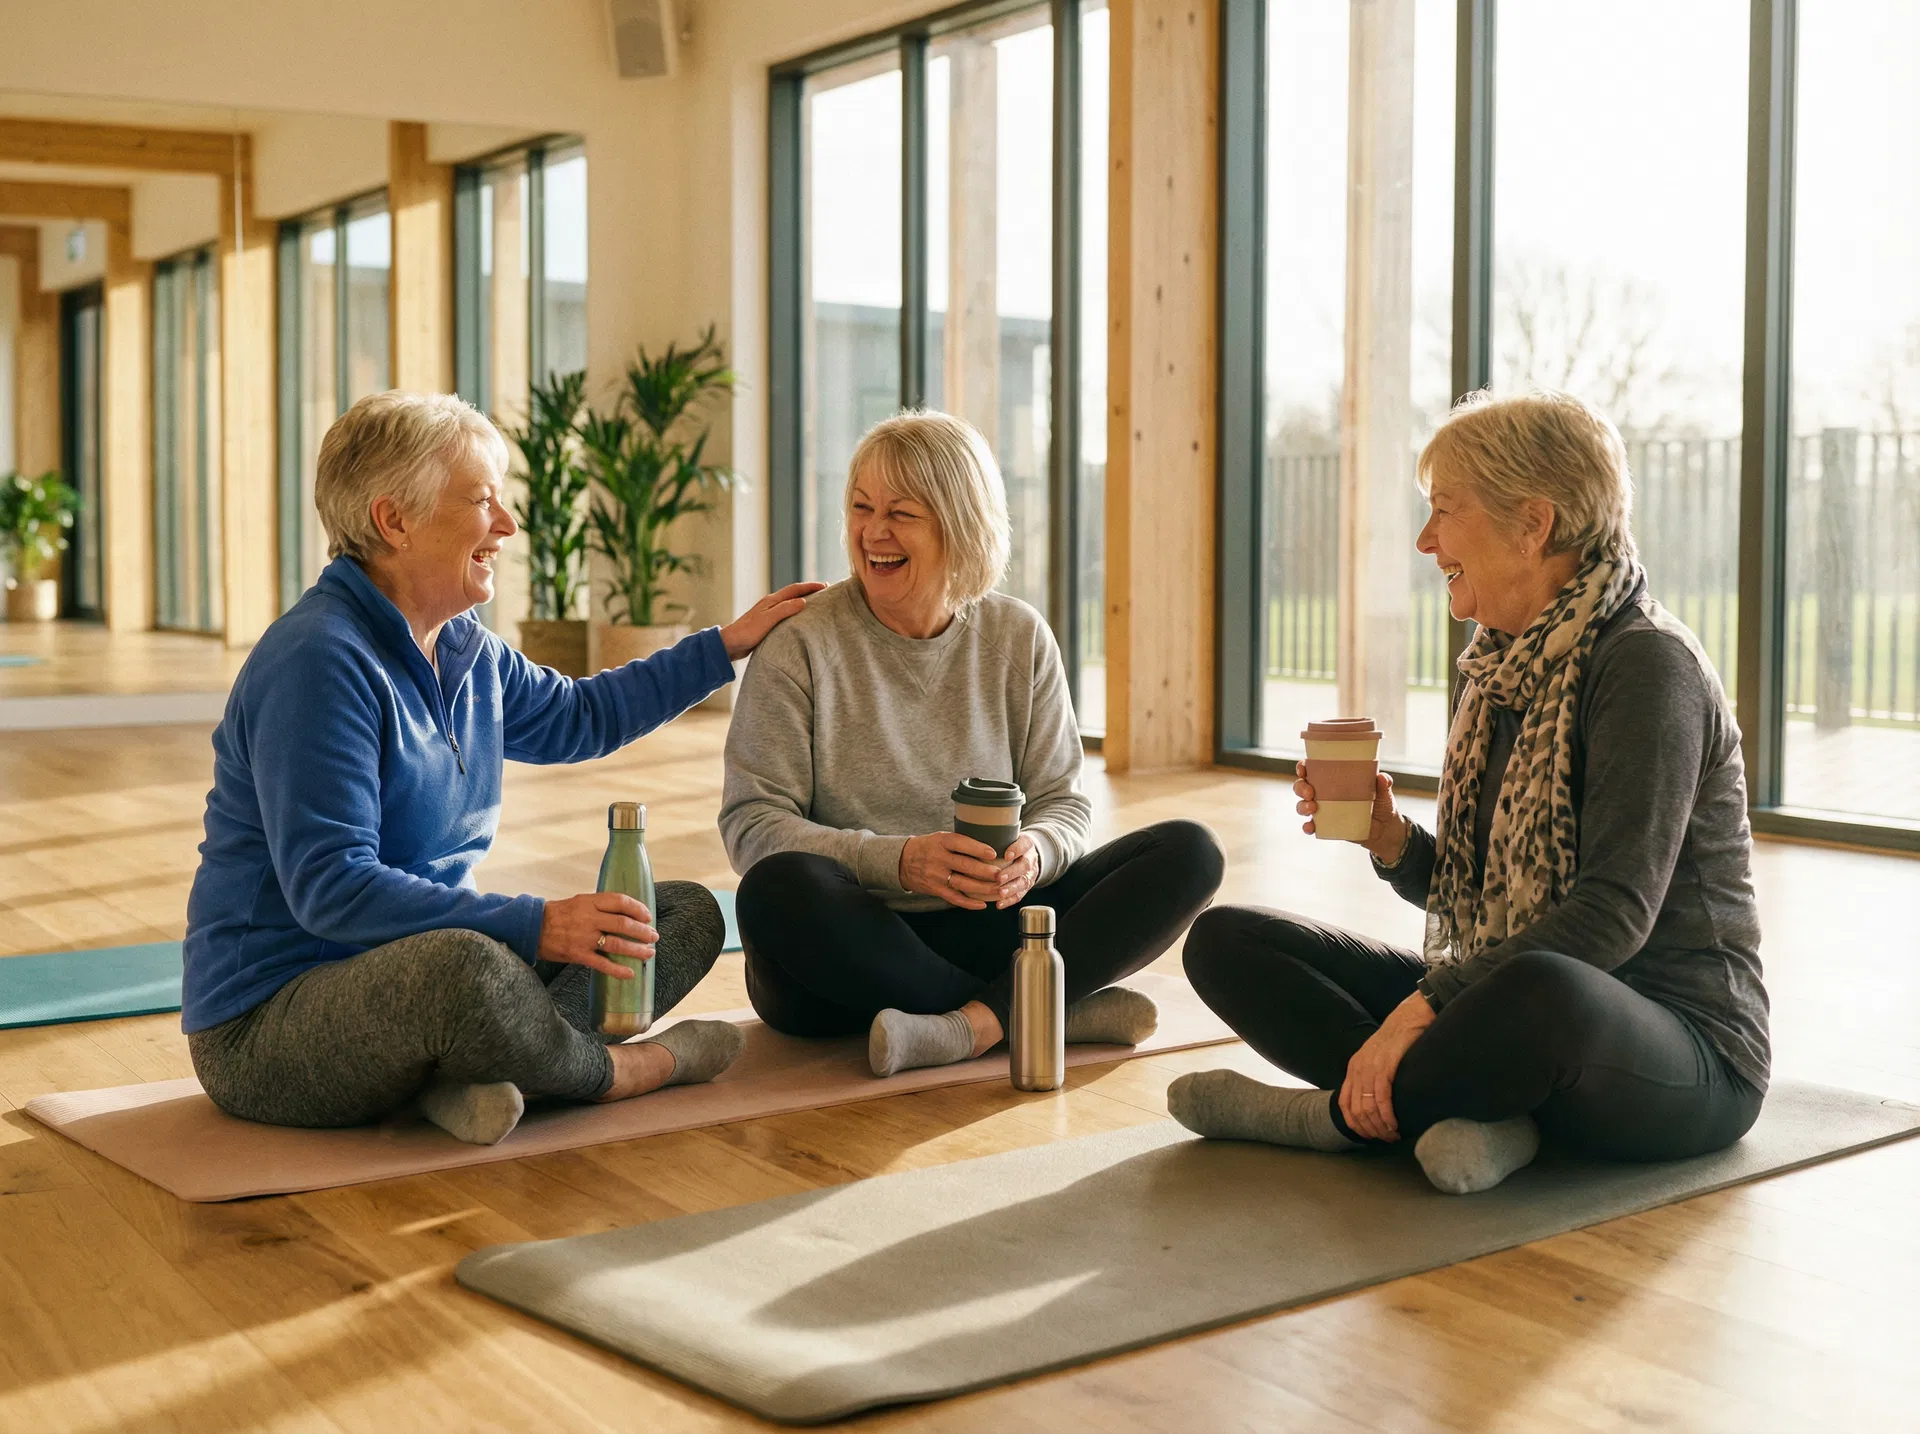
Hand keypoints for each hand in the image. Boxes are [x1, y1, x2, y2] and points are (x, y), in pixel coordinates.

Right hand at [538, 892, 658, 978]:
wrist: (532, 928)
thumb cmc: (558, 914)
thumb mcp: (579, 902)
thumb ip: (600, 906)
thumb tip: (626, 912)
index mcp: (590, 902)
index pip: (620, 901)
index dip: (638, 909)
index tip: (648, 916)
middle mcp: (588, 918)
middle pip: (623, 923)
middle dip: (643, 931)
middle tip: (654, 937)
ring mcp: (583, 937)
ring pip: (617, 944)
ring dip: (637, 950)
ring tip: (649, 953)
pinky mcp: (578, 955)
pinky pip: (602, 964)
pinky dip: (618, 970)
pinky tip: (630, 973)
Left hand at [720, 582, 826, 659]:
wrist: (730, 644)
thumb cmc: (747, 632)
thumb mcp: (768, 620)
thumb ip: (784, 610)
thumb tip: (803, 601)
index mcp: (771, 600)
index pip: (795, 589)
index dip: (811, 586)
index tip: (826, 586)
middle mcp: (770, 604)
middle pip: (793, 593)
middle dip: (809, 591)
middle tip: (825, 592)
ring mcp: (768, 613)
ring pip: (789, 603)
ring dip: (803, 600)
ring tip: (816, 604)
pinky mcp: (767, 623)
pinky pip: (786, 614)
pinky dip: (796, 612)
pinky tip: (799, 619)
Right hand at [899, 832, 1006, 909]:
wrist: (902, 861)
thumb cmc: (928, 847)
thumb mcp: (940, 837)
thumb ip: (959, 841)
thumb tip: (989, 842)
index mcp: (941, 842)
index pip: (960, 843)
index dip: (977, 848)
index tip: (993, 853)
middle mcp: (938, 858)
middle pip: (965, 866)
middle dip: (985, 871)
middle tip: (1001, 874)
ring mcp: (936, 876)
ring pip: (963, 884)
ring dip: (982, 888)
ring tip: (998, 888)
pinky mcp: (935, 889)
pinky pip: (954, 898)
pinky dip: (969, 903)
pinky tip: (983, 904)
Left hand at [991, 833, 1040, 909]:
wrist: (1028, 854)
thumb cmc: (1011, 844)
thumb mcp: (1009, 835)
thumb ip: (995, 835)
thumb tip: (969, 828)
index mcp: (1026, 844)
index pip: (1024, 845)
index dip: (1016, 850)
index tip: (1006, 854)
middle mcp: (1030, 859)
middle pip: (1024, 866)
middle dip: (1011, 873)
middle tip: (999, 877)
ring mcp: (1029, 874)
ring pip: (1023, 883)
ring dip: (1011, 889)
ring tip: (1000, 893)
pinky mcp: (1026, 887)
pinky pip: (1020, 895)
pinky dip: (1009, 901)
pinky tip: (999, 904)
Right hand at [1296, 764, 1406, 861]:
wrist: (1385, 829)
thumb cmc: (1381, 804)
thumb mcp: (1384, 792)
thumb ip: (1384, 783)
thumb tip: (1382, 778)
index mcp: (1335, 779)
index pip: (1313, 769)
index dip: (1303, 767)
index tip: (1304, 768)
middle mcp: (1325, 793)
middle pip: (1302, 786)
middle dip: (1300, 787)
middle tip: (1310, 792)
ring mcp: (1324, 810)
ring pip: (1302, 805)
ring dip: (1302, 806)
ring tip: (1313, 809)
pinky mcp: (1326, 825)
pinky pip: (1310, 826)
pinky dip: (1307, 827)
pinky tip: (1312, 827)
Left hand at [1337, 991, 1434, 1140]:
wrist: (1411, 1015)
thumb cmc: (1399, 1039)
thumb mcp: (1378, 1057)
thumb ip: (1372, 1076)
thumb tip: (1376, 1102)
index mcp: (1354, 1068)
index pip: (1345, 1105)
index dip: (1356, 1126)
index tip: (1370, 1136)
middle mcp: (1358, 1068)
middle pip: (1356, 1111)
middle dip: (1371, 1130)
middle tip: (1386, 1139)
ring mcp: (1370, 1067)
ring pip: (1369, 1108)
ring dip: (1381, 1127)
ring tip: (1393, 1134)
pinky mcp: (1386, 1066)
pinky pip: (1382, 1098)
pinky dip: (1388, 1115)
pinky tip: (1395, 1124)